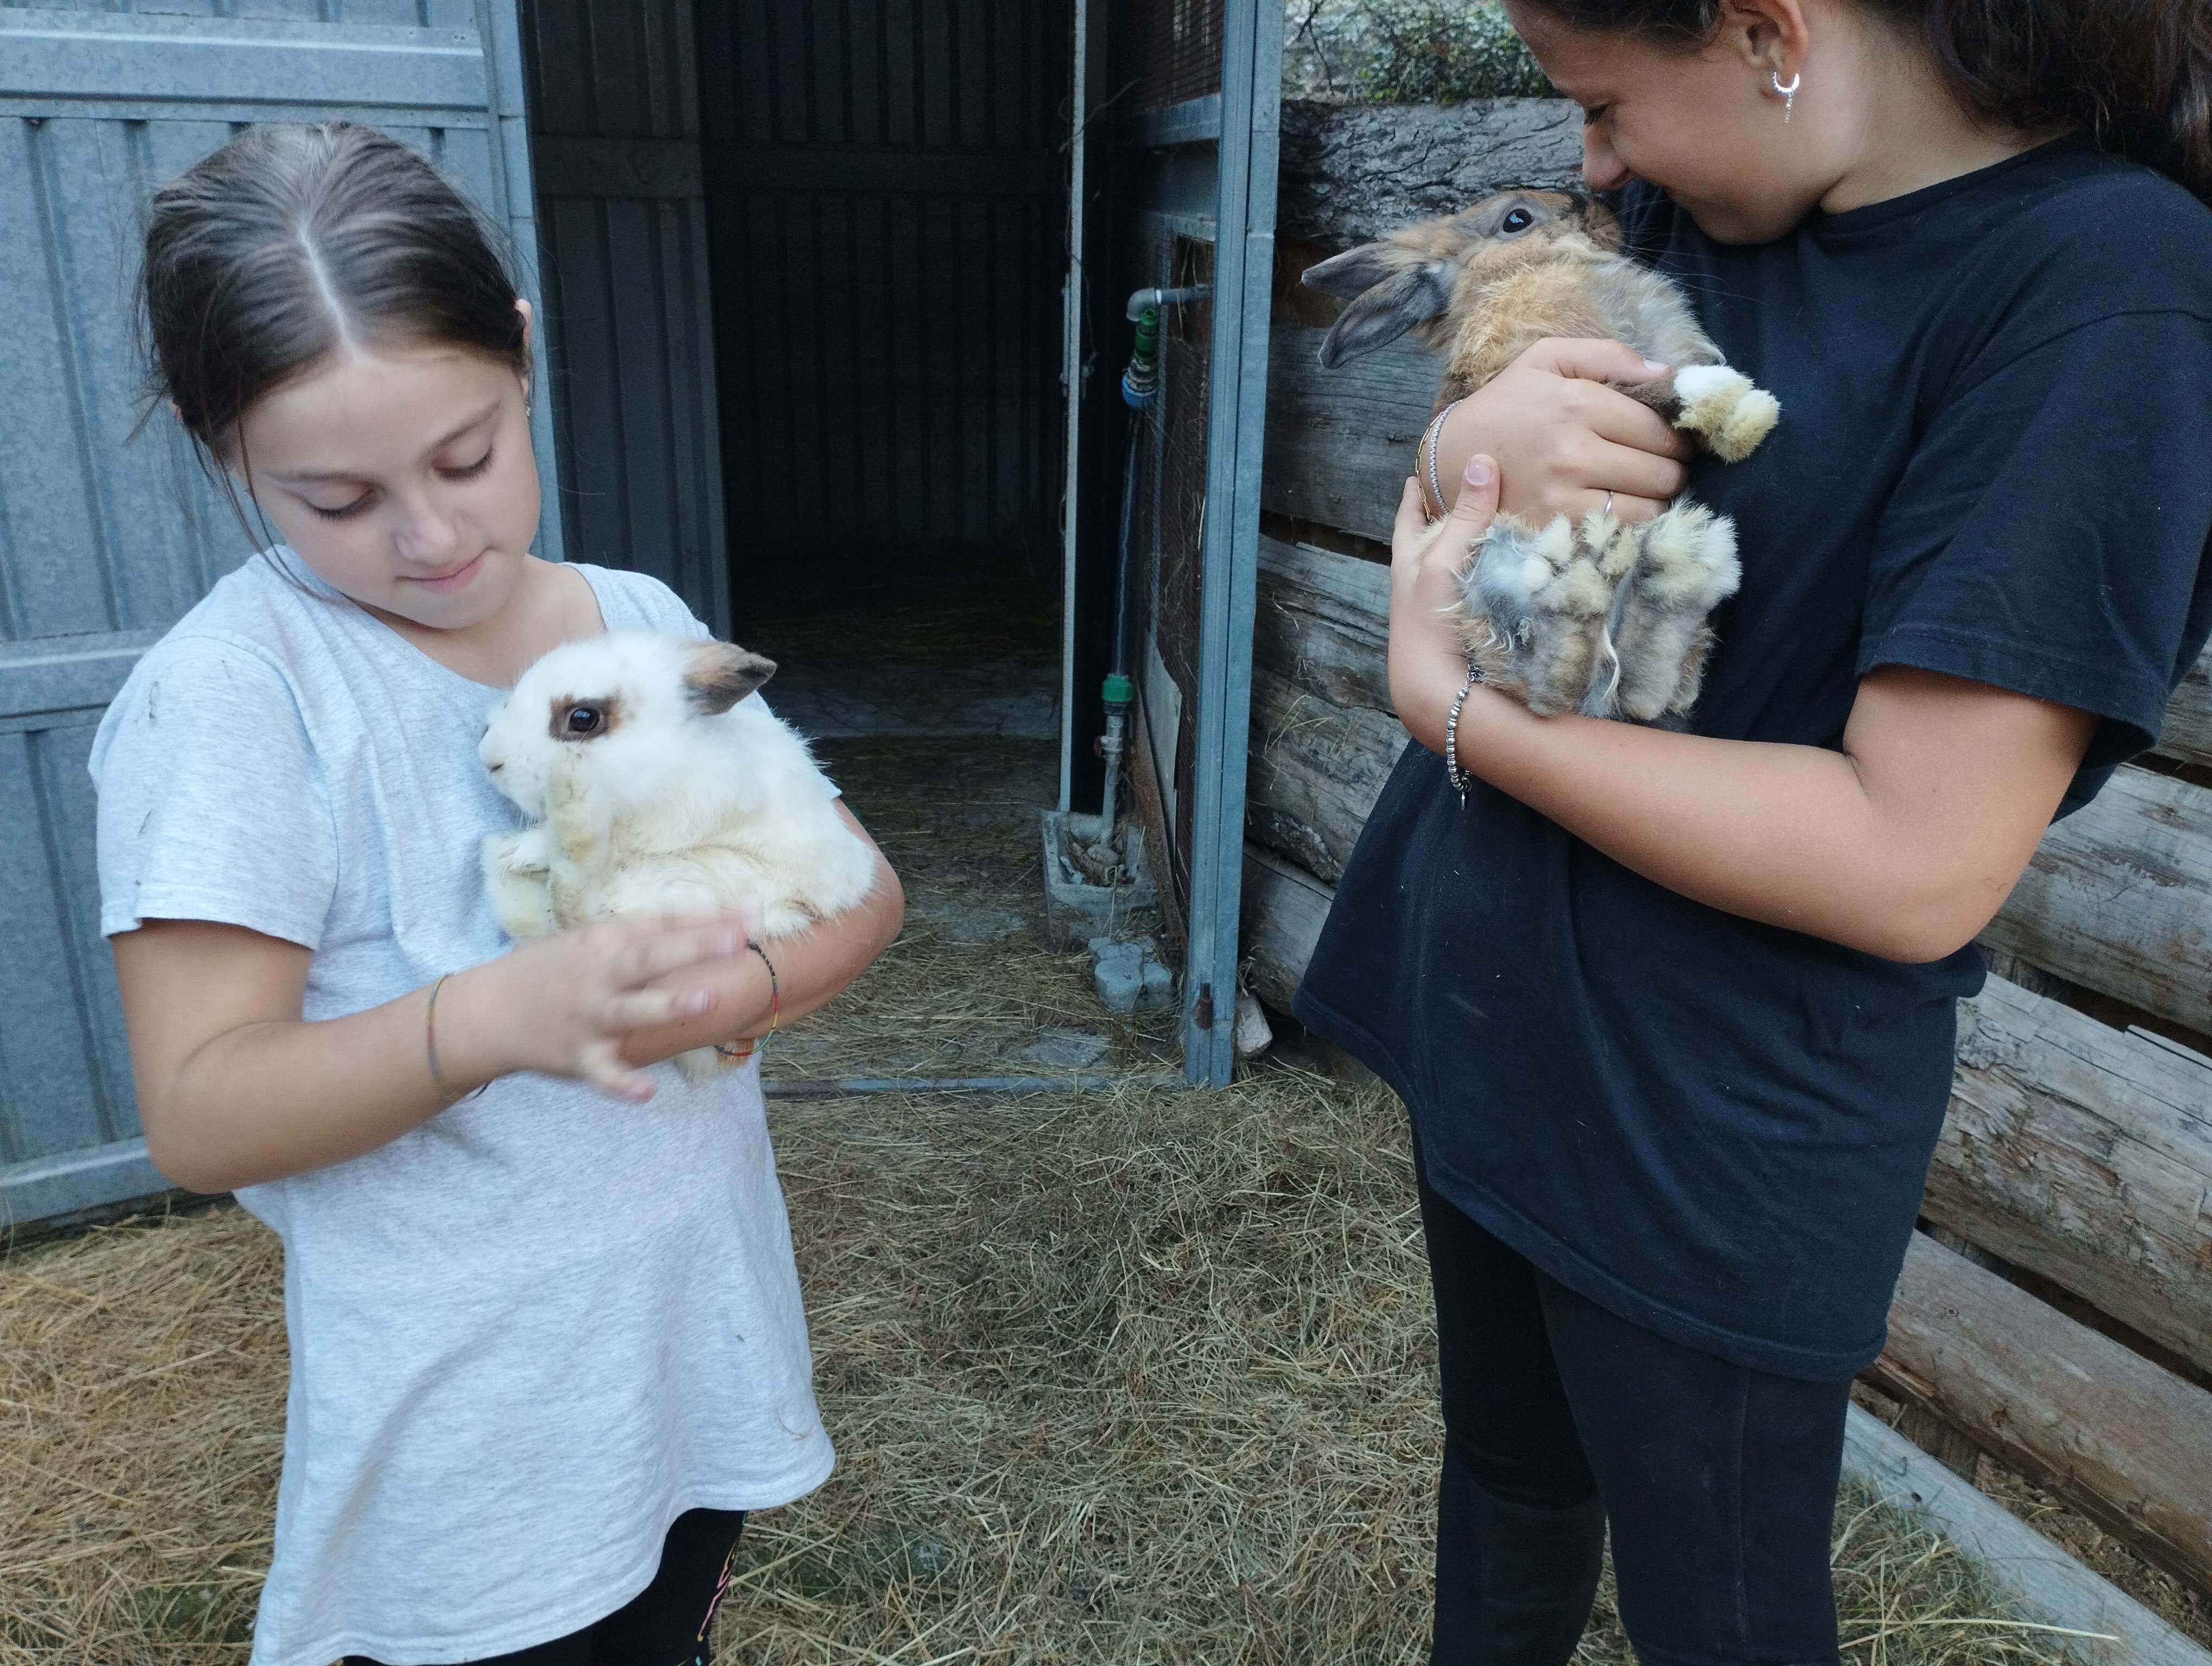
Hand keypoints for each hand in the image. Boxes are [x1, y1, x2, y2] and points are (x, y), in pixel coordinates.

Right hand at [446, 912, 750, 1101]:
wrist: (487, 1012)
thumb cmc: (552, 972)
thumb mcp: (592, 942)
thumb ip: (644, 935)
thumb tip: (709, 922)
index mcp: (607, 943)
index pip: (663, 924)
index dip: (708, 918)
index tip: (753, 913)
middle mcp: (600, 976)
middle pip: (651, 957)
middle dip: (694, 946)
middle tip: (737, 938)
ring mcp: (589, 1018)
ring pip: (633, 1010)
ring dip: (669, 1005)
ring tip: (707, 1000)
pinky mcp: (577, 1057)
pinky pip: (603, 1073)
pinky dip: (622, 1083)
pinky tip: (647, 1092)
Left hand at [1388, 454, 1502, 740]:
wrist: (1440, 692)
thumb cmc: (1429, 623)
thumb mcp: (1442, 562)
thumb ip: (1466, 517)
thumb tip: (1482, 461)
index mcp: (1409, 566)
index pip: (1408, 519)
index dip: (1414, 495)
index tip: (1419, 472)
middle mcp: (1427, 584)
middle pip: (1437, 541)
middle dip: (1451, 517)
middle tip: (1473, 489)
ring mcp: (1452, 607)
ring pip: (1466, 565)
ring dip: (1483, 545)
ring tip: (1507, 517)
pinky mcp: (1478, 626)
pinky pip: (1493, 588)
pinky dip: (1505, 573)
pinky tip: (1524, 565)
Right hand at [1426, 338, 1691, 524]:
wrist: (1450, 458)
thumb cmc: (1506, 405)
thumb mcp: (1547, 359)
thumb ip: (1608, 355)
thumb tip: (1667, 375)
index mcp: (1577, 403)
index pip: (1660, 429)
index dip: (1677, 438)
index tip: (1673, 442)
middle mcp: (1573, 452)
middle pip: (1662, 472)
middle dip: (1672, 470)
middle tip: (1662, 467)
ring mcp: (1562, 497)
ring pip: (1648, 509)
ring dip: (1656, 501)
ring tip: (1643, 490)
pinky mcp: (1553, 530)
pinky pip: (1619, 535)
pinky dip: (1631, 526)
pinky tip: (1622, 511)